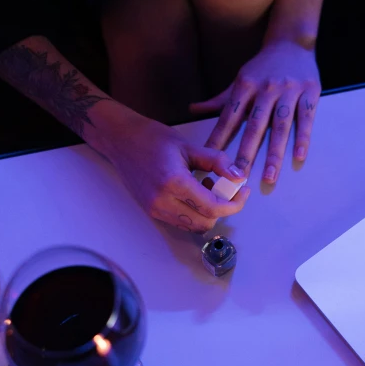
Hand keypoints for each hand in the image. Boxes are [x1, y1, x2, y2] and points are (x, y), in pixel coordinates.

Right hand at [94, 109, 249, 232]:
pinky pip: (181, 222)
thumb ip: (217, 162)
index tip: (243, 192)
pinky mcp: (152, 211)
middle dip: (222, 210)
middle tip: (227, 188)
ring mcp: (155, 209)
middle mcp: (163, 201)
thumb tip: (238, 177)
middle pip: (205, 223)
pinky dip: (194, 213)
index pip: (212, 207)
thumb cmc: (153, 139)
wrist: (121, 141)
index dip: (234, 204)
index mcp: (174, 183)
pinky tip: (194, 192)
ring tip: (207, 187)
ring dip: (208, 213)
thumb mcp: (189, 146)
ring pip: (193, 227)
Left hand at [190, 41, 320, 182]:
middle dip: (245, 153)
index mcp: (245, 87)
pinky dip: (302, 138)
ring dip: (274, 153)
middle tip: (238, 177)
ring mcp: (288, 91)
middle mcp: (265, 89)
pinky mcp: (310, 92)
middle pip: (254, 126)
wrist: (292, 42)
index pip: (229, 118)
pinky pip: (305, 118)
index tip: (210, 161)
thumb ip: (219, 100)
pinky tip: (298, 157)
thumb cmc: (262, 67)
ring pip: (280, 126)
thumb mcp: (239, 80)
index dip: (219, 140)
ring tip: (268, 177)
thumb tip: (192, 109)